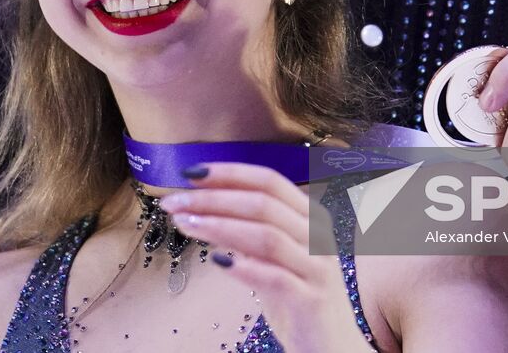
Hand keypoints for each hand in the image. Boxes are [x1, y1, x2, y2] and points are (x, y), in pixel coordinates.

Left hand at [160, 163, 373, 352]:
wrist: (332, 346)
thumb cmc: (298, 297)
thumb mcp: (274, 257)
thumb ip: (248, 232)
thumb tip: (203, 207)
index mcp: (310, 217)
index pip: (269, 181)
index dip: (230, 173)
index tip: (190, 173)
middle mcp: (317, 236)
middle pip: (263, 204)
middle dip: (214, 199)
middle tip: (175, 202)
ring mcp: (317, 267)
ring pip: (266, 235)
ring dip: (220, 227)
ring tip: (185, 224)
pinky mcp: (312, 300)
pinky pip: (276, 277)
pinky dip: (244, 267)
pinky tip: (217, 262)